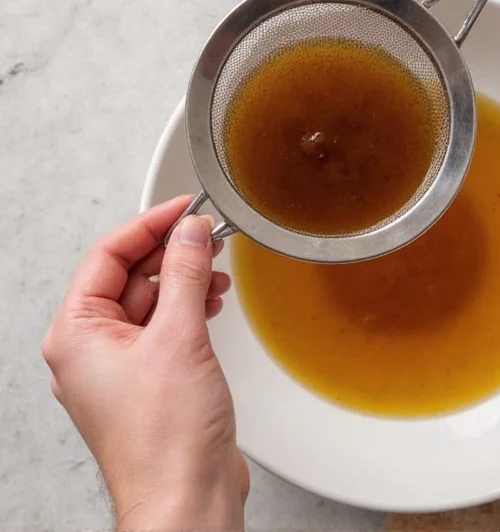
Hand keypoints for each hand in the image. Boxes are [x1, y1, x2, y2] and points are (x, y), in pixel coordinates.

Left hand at [43, 196, 248, 529]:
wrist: (187, 497)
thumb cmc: (165, 438)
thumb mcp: (179, 338)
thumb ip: (186, 275)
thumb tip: (190, 233)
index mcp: (77, 334)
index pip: (108, 256)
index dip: (148, 225)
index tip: (183, 209)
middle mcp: (93, 349)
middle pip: (129, 277)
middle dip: (171, 254)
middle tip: (208, 235)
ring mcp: (122, 367)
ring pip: (150, 302)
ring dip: (185, 281)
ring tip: (217, 268)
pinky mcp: (152, 381)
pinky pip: (165, 328)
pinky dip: (190, 309)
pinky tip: (212, 302)